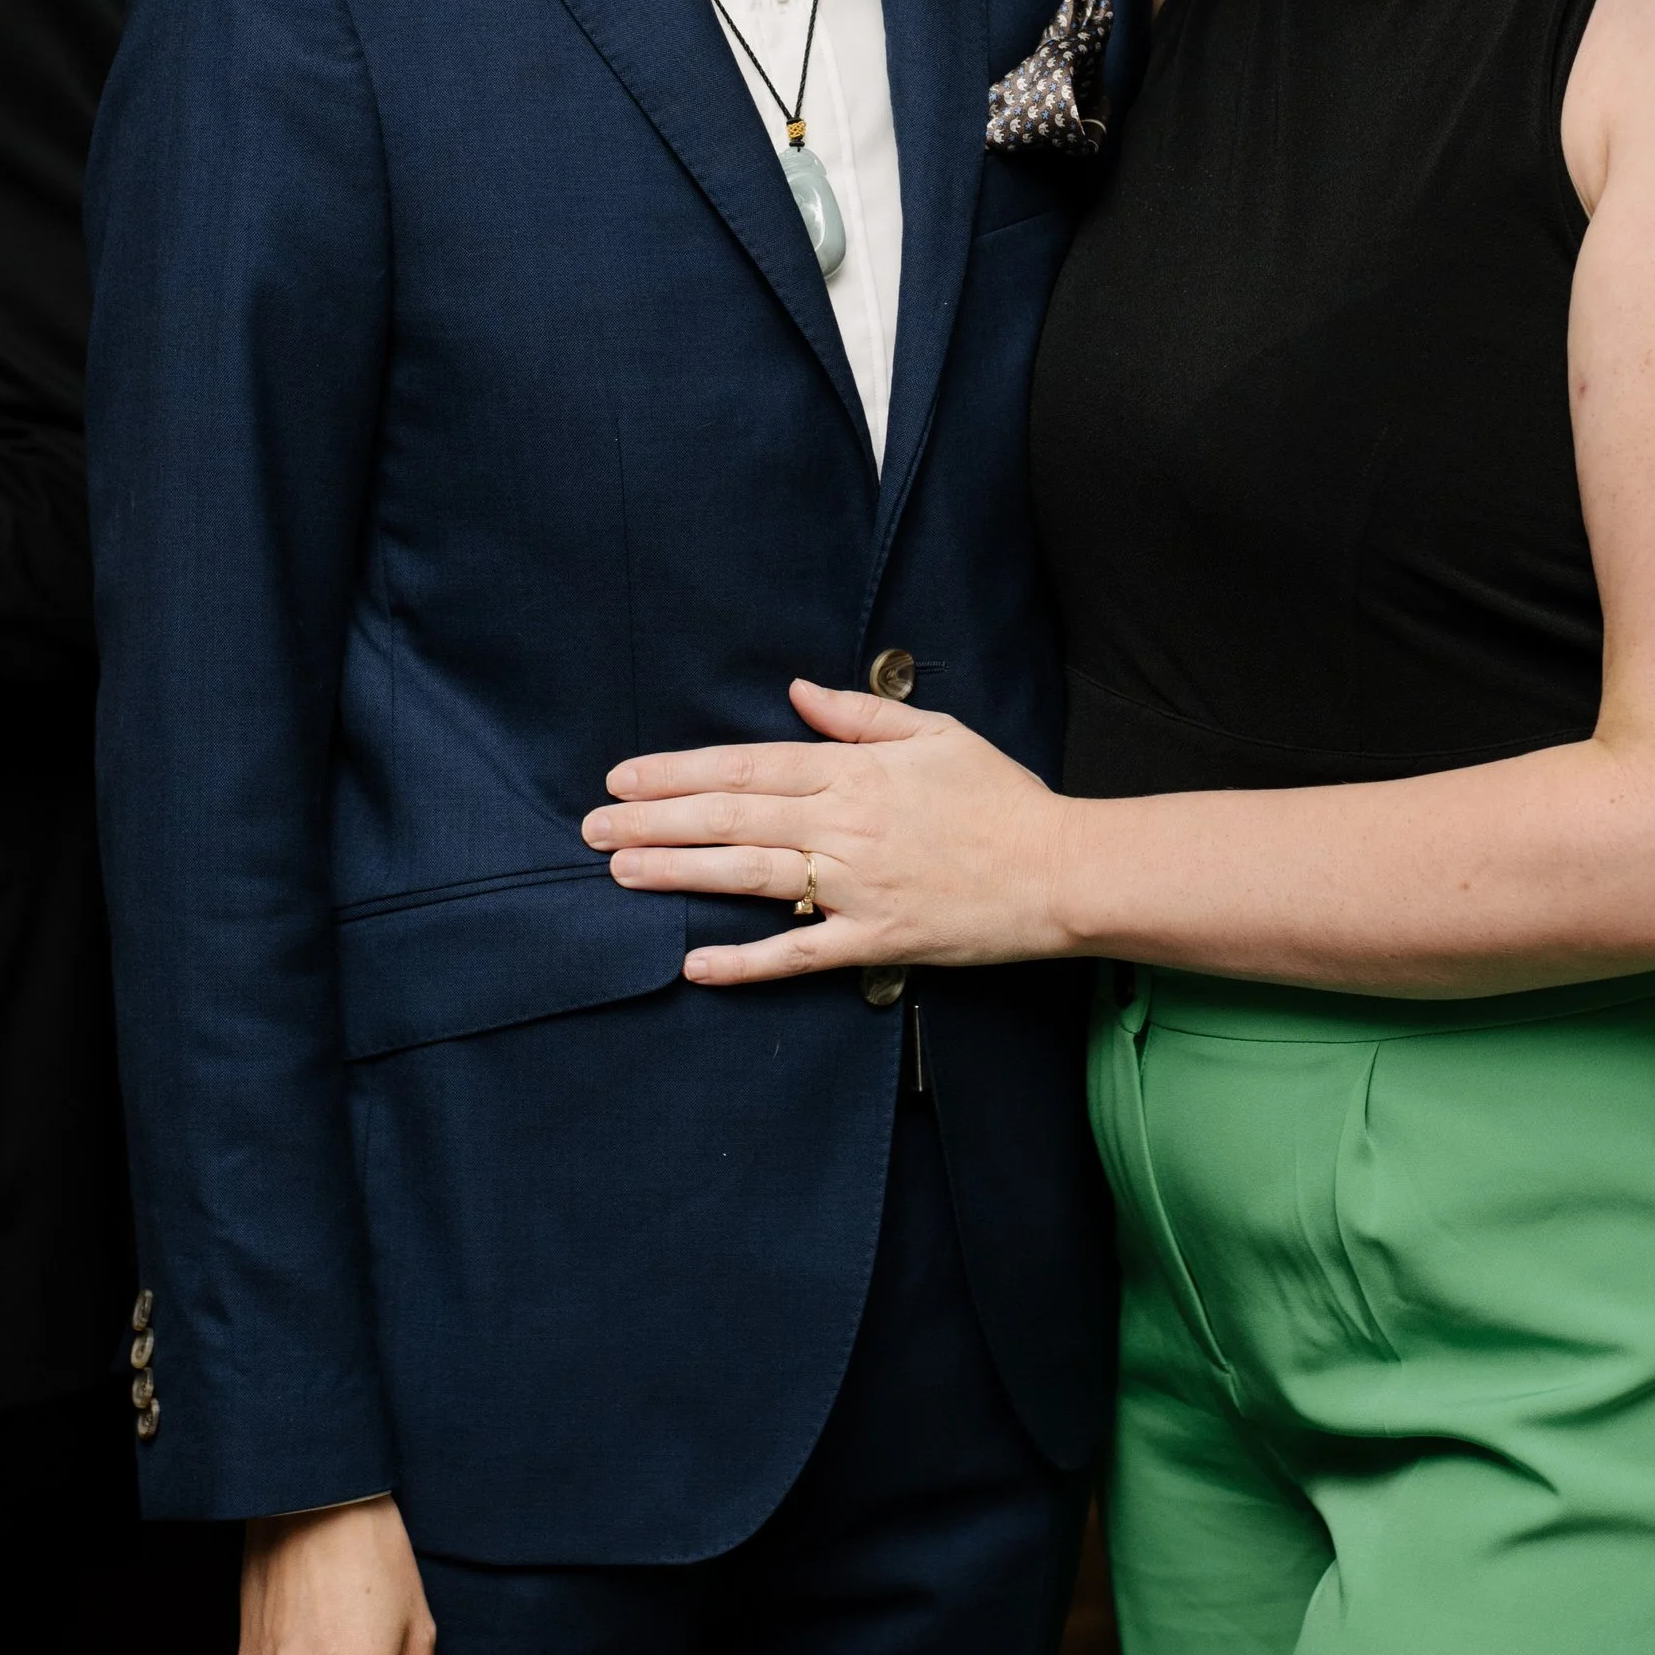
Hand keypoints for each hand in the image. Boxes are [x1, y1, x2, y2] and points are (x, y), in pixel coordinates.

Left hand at [582, 677, 1075, 986]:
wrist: (1062, 871)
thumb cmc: (1003, 798)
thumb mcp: (938, 735)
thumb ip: (861, 715)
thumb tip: (798, 691)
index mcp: (855, 774)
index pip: (748, 766)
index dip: (678, 771)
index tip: (623, 777)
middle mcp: (845, 827)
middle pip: (733, 817)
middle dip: (655, 821)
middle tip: (591, 828)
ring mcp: (857, 888)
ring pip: (750, 876)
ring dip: (679, 874)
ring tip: (620, 873)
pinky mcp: (876, 941)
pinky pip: (799, 954)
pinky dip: (746, 961)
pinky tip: (695, 963)